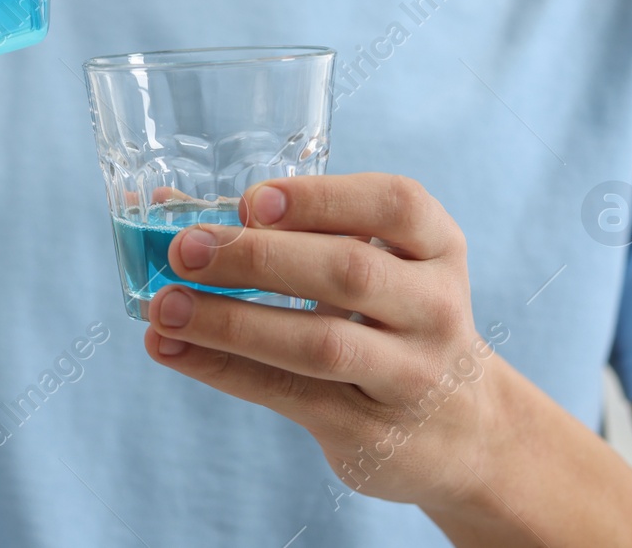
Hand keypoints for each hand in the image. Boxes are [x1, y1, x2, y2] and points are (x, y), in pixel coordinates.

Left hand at [142, 173, 508, 509]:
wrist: (465, 433)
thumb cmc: (392, 322)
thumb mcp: (374, 266)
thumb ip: (287, 230)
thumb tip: (167, 203)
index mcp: (437, 248)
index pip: (395, 205)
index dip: (321, 198)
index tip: (250, 200)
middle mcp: (435, 307)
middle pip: (349, 271)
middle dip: (258, 258)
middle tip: (185, 249)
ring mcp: (411, 374)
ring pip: (320, 342)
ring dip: (232, 321)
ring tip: (166, 306)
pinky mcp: (372, 430)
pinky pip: (290, 394)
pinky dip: (224, 368)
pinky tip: (173, 348)